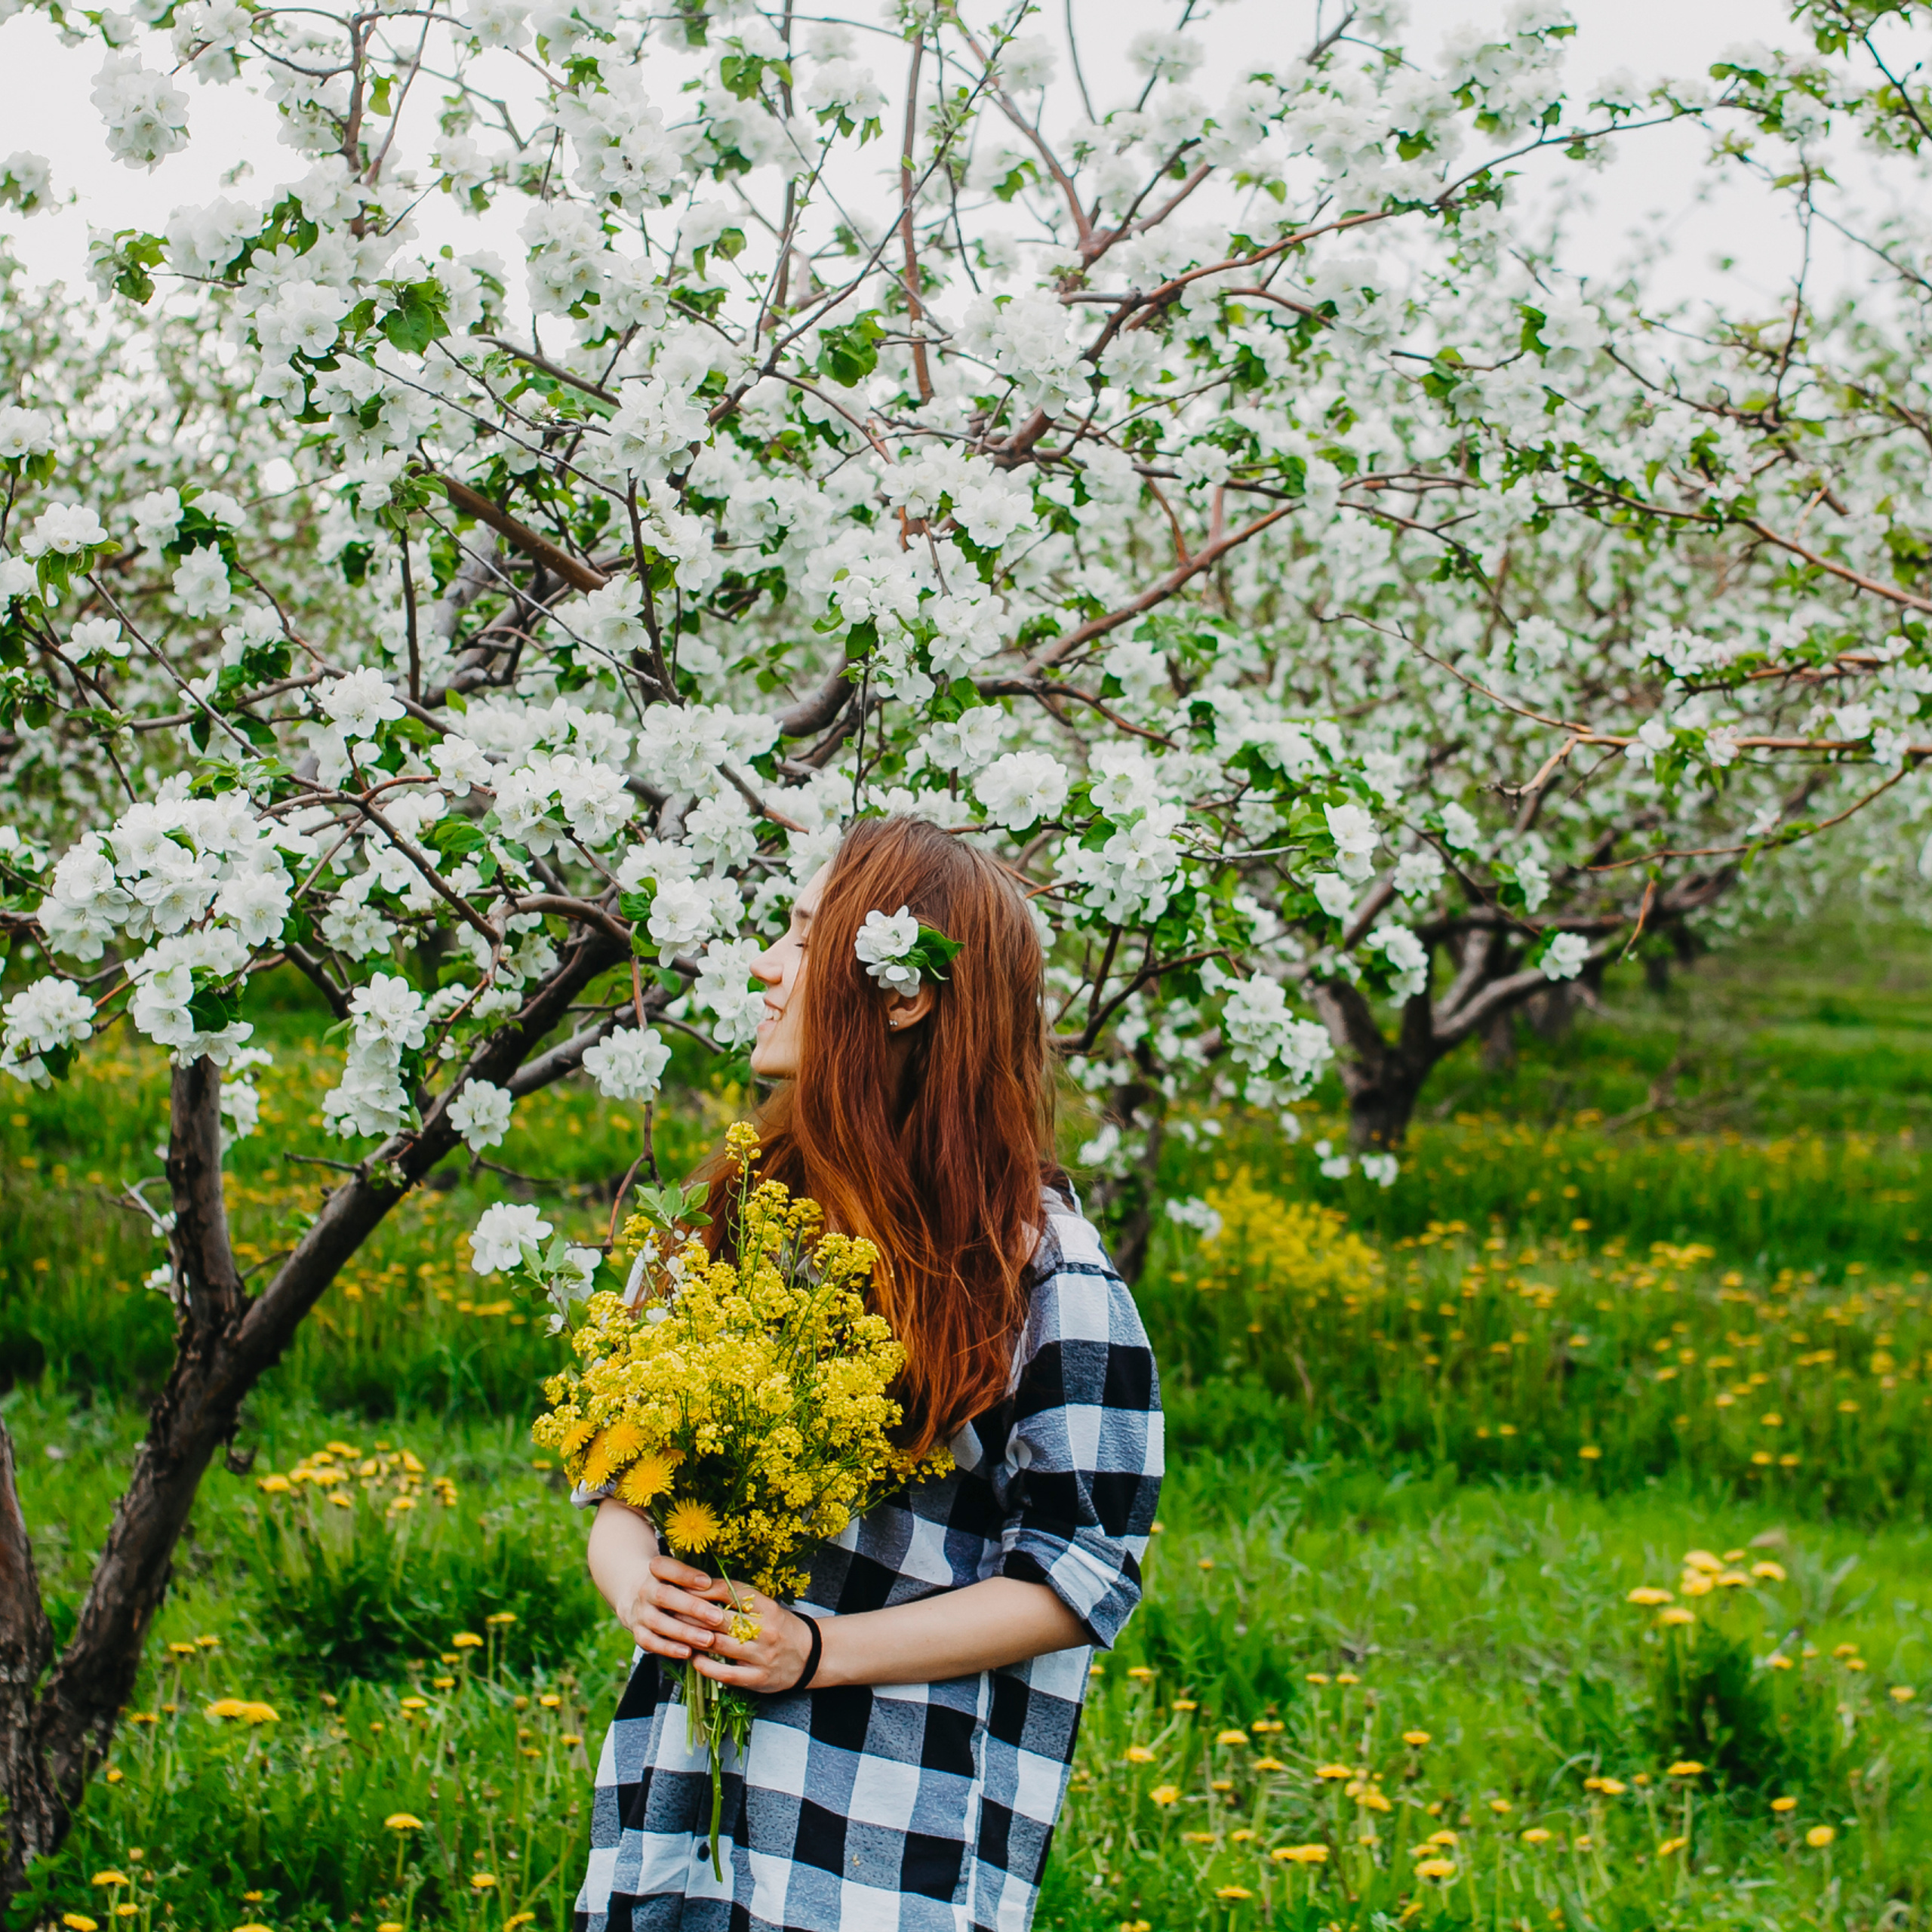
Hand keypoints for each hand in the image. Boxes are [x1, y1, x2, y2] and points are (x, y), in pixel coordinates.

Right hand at [610, 1552, 735, 1662]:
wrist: (635, 1594)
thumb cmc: (671, 1582)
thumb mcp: (678, 1573)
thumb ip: (696, 1580)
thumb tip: (729, 1589)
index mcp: (656, 1569)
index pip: (666, 1567)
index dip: (686, 1575)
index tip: (708, 1582)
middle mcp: (645, 1590)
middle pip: (665, 1596)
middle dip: (692, 1607)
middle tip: (717, 1617)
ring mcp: (640, 1612)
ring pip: (659, 1622)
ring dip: (684, 1632)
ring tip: (708, 1639)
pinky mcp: (638, 1632)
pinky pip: (650, 1642)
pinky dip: (668, 1648)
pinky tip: (688, 1653)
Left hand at [684, 1579, 817, 1693]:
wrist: (809, 1654)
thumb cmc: (778, 1625)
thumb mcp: (764, 1605)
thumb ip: (738, 1597)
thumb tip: (700, 1586)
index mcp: (767, 1606)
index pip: (730, 1592)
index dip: (704, 1589)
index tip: (683, 1587)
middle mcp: (765, 1629)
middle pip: (720, 1619)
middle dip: (692, 1614)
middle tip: (670, 1609)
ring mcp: (761, 1655)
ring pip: (720, 1645)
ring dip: (694, 1640)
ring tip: (676, 1634)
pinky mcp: (757, 1678)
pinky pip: (725, 1673)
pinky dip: (706, 1666)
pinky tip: (694, 1659)